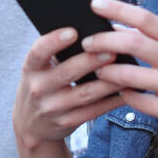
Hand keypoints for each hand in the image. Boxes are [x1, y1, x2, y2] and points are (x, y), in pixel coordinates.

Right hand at [12, 27, 128, 150]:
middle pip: (67, 73)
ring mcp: (53, 108)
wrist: (32, 125)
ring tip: (126, 69)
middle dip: (90, 61)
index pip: (38, 52)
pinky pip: (94, 111)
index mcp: (30, 69)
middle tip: (111, 50)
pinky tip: (127, 90)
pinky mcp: (68, 122)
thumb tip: (91, 32)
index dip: (54, 41)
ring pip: (85, 94)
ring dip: (108, 82)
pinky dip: (112, 100)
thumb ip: (56, 53)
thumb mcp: (38, 69)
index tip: (73, 31)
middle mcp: (38, 89)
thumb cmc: (42, 86)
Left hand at [84, 0, 157, 142]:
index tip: (95, 3)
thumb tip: (117, 26)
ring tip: (95, 70)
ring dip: (106, 72)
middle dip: (104, 41)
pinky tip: (117, 92)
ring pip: (129, 76)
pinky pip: (137, 101)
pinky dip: (123, 95)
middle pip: (133, 43)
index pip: (145, 18)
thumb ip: (154, 40)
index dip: (118, 9)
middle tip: (85, 42)